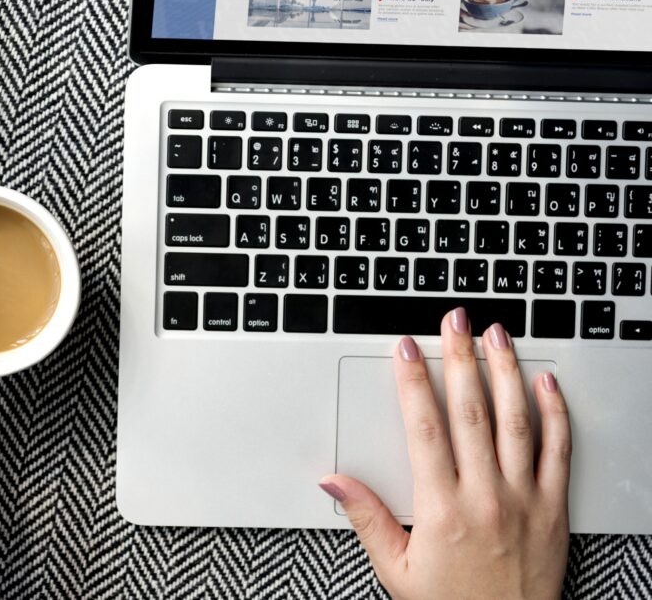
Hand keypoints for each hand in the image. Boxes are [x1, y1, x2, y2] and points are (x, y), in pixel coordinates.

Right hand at [320, 308, 570, 599]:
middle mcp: (486, 497)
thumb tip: (333, 480)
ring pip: (516, 422)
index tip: (406, 349)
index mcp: (442, 509)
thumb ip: (365, 517)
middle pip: (470, 412)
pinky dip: (555, 413)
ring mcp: (524, 500)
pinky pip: (559, 452)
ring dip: (504, 372)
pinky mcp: (554, 509)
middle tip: (452, 321)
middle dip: (459, 359)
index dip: (412, 382)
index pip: (425, 428)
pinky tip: (544, 382)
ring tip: (495, 335)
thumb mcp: (395, 570)